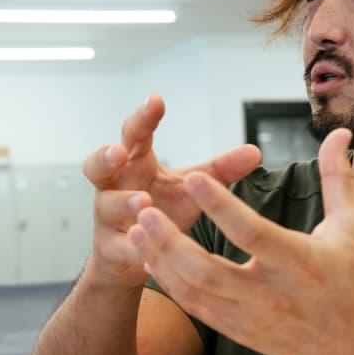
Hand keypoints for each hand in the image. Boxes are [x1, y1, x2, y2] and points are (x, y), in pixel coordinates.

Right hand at [82, 93, 262, 288]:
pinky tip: (143, 249)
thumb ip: (219, 171)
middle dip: (106, 156)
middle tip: (120, 152)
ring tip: (143, 202)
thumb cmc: (160, 209)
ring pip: (106, 205)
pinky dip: (130, 246)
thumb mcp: (189, 187)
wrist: (132, 253)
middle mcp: (115, 185)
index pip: (135, 133)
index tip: (157, 100)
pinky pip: (116, 245)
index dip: (144, 117)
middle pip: (98, 164)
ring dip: (124, 202)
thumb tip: (255, 152)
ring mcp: (108, 216)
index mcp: (136, 162)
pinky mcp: (111, 248)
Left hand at [128, 127, 353, 354]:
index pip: (251, 232)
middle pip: (208, 270)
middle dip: (170, 241)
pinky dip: (170, 285)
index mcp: (301, 262)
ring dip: (161, 261)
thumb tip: (340, 132)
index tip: (191, 176)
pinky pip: (196, 309)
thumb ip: (337, 178)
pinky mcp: (241, 334)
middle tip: (143, 209)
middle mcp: (272, 294)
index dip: (219, 205)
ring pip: (194, 293)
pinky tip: (152, 260)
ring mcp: (252, 318)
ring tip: (135, 230)